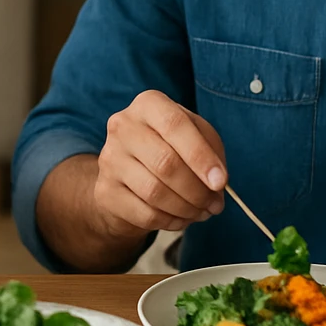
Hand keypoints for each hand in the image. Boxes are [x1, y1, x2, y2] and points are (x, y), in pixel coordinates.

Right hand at [93, 90, 227, 238]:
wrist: (127, 172)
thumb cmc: (168, 147)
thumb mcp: (194, 136)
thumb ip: (211, 152)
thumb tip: (217, 185)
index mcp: (149, 104)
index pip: (175, 125)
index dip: (201, 156)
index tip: (220, 181)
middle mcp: (123, 126)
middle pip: (165, 162)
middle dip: (197, 190)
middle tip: (214, 204)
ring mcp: (110, 159)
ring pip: (154, 192)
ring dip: (186, 208)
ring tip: (200, 212)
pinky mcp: (106, 191)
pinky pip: (144, 213)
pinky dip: (170, 221)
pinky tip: (181, 218)